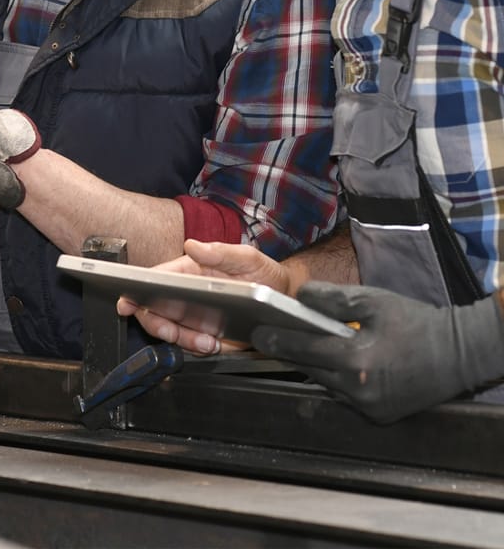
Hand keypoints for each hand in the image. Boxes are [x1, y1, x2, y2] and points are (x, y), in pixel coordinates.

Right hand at [117, 240, 291, 354]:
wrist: (282, 296)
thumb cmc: (261, 271)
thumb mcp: (247, 257)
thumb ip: (220, 251)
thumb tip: (191, 245)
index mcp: (187, 269)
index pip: (154, 278)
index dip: (134, 290)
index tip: (126, 303)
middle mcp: (184, 292)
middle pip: (153, 310)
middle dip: (157, 324)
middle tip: (171, 332)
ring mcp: (192, 315)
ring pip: (170, 331)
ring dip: (182, 340)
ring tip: (207, 342)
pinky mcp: (204, 334)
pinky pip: (189, 345)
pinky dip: (196, 349)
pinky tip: (213, 344)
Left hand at [252, 283, 503, 423]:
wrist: (459, 354)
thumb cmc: (416, 323)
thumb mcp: (372, 302)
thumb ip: (332, 300)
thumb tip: (299, 299)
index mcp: (356, 360)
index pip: (303, 348)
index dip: (276, 340)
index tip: (256, 333)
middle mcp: (359, 390)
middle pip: (310, 368)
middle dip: (290, 352)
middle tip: (268, 337)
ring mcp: (369, 407)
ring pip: (325, 384)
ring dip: (313, 366)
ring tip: (300, 345)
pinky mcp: (378, 416)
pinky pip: (344, 396)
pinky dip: (335, 379)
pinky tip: (334, 362)